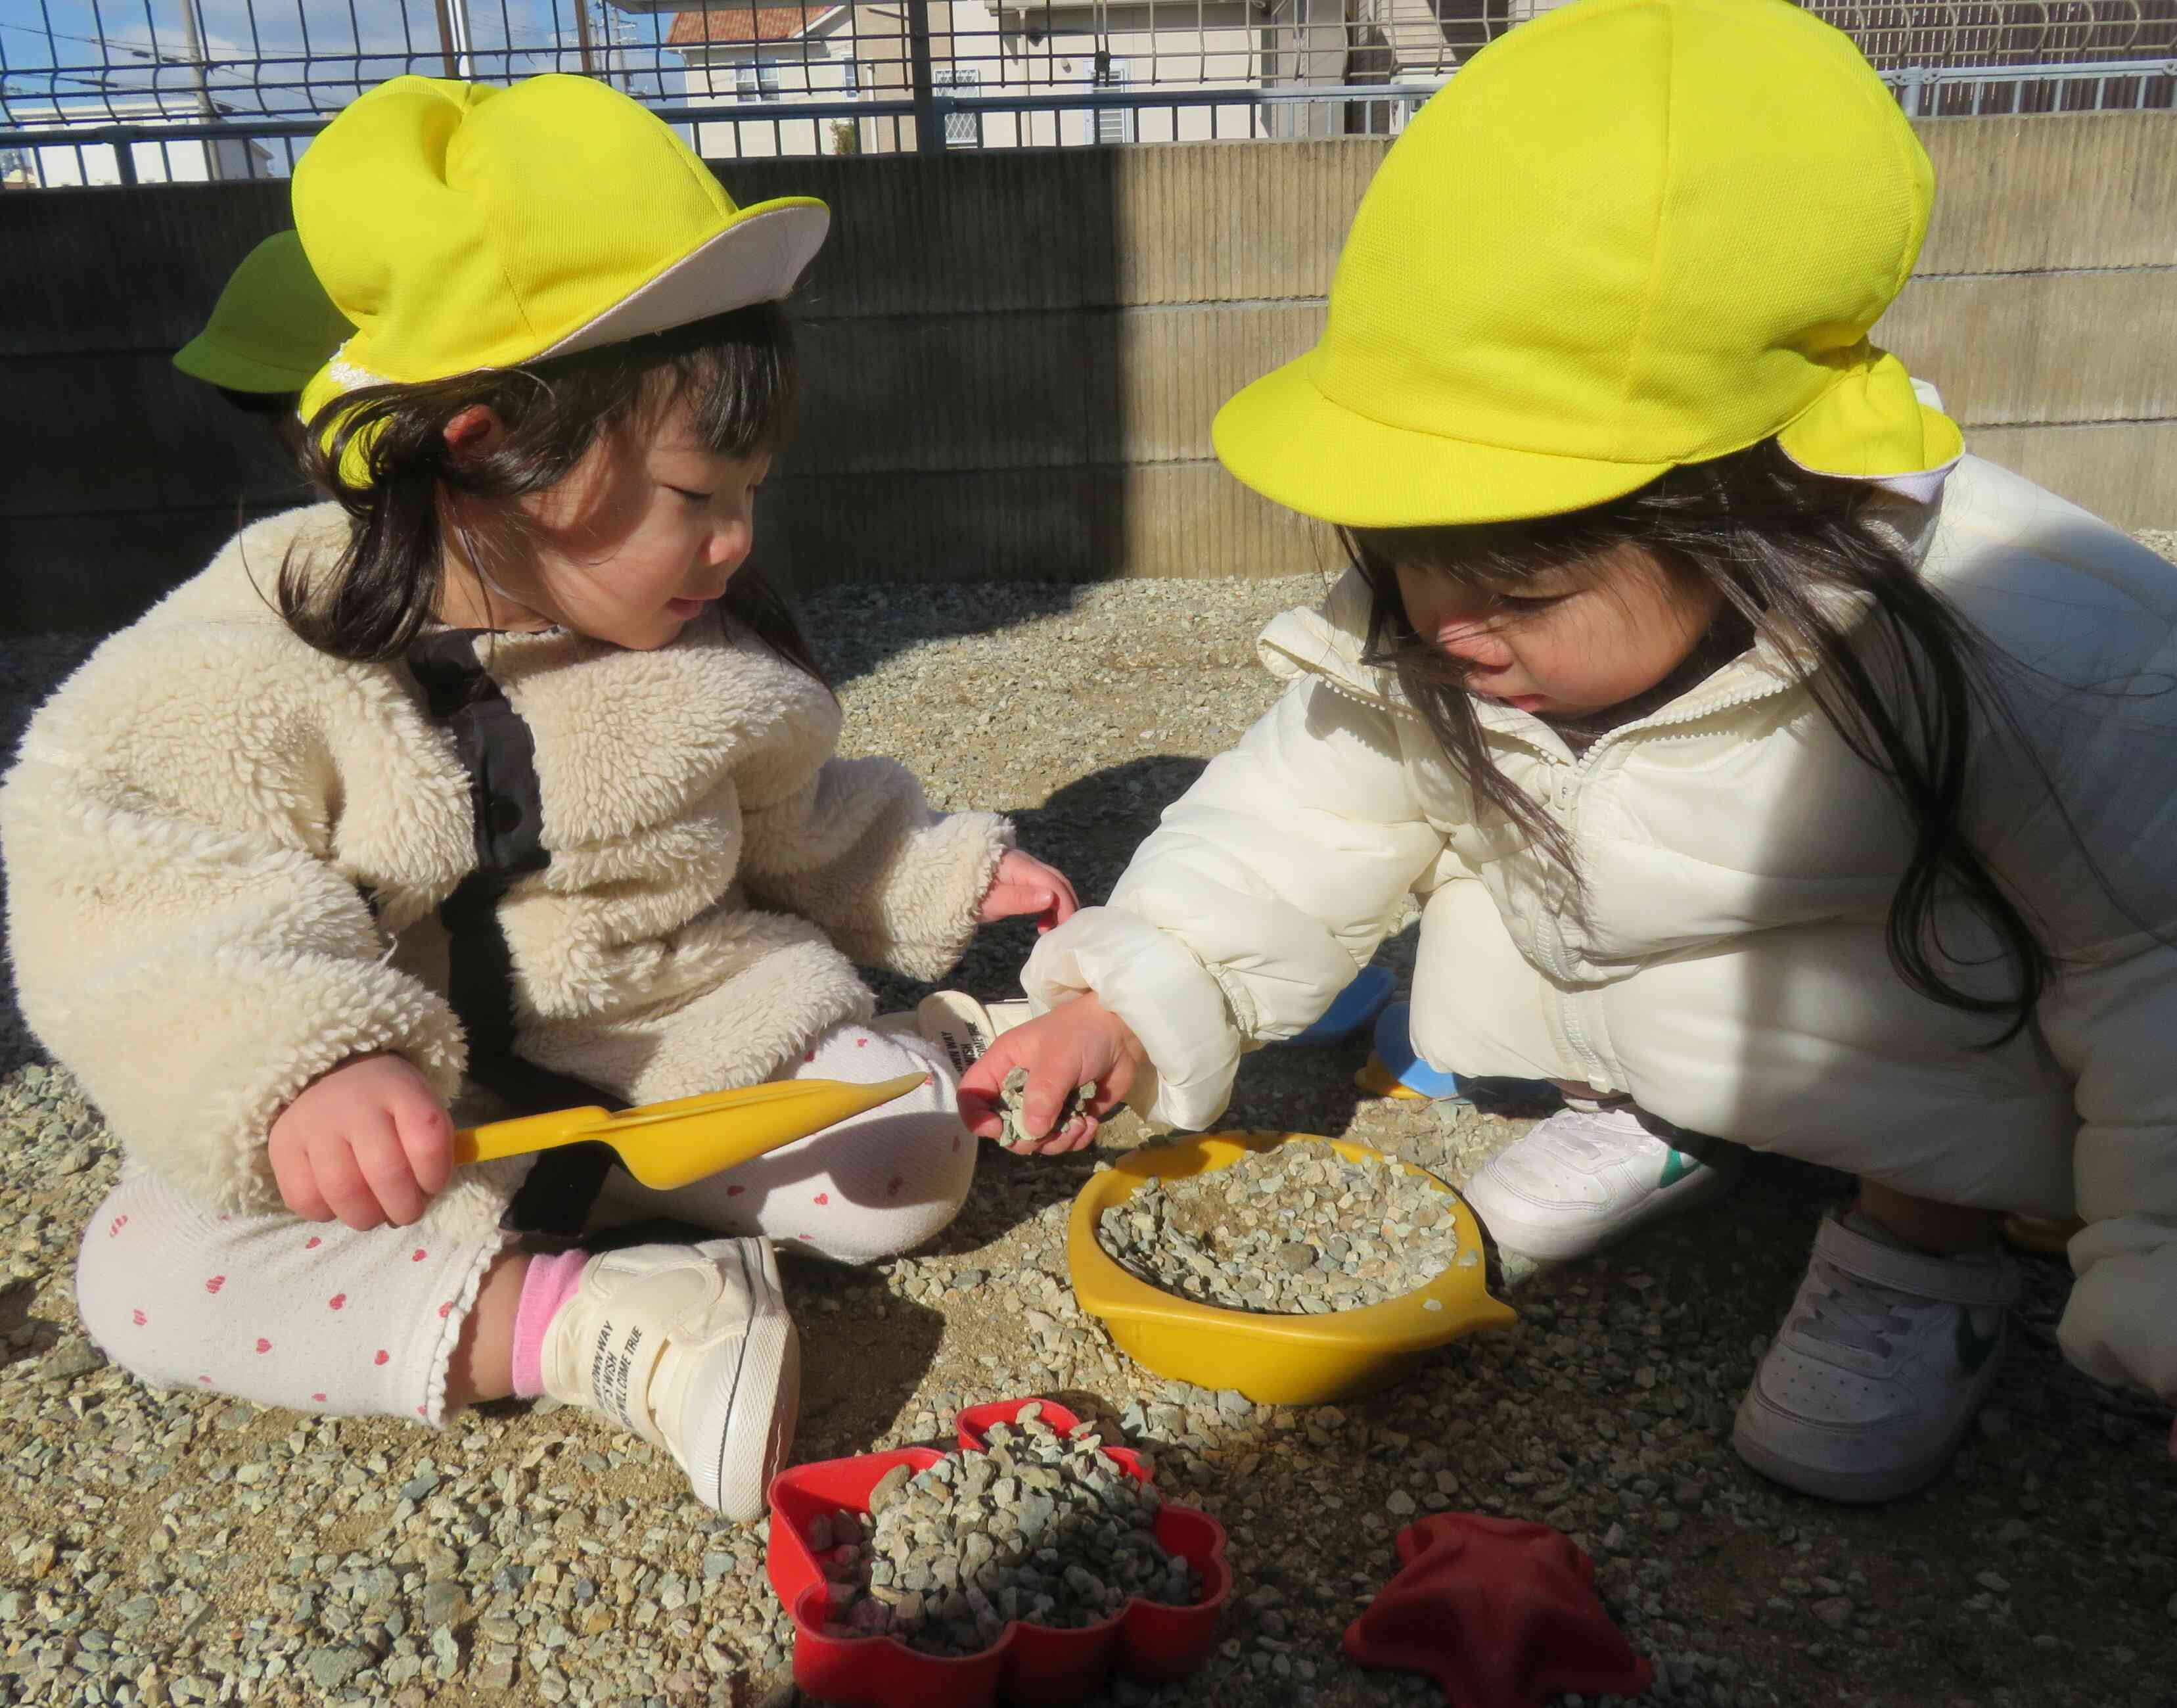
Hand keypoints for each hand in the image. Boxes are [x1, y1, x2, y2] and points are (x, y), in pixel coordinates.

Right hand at [268, 1052, 454, 1230]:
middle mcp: (354, 1104)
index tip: (432, 1186)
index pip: (427, 1140)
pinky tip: (338, 1204)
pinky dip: (326, 1214)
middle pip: (385, 1171)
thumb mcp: (418, 1106)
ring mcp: (314, 1124)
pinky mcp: (281, 1146)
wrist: (326, 1075)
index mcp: (399, 1090)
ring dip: (367, 1217)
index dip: (435, 1175)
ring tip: (375, 1214)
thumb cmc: (384, 1104)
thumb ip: (430, 1147)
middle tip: (406, 1213)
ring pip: (343, 1191)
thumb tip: (424, 1197)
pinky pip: (303, 1198)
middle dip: (404, 1207)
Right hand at [958, 995, 1146, 1154]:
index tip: (998, 1129)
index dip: (977, 1117)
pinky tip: (1089, 1122)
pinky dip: (1077, 1138)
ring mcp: (1046, 1104)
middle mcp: (1020, 1088)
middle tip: (1051, 1130)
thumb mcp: (1057, 1059)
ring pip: (1037, 1140)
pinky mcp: (1071, 1113)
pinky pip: (1064, 1140)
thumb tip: (1032, 1132)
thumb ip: (1042, 1095)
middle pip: (1006, 1128)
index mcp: (1004, 1065)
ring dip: (1058, 1140)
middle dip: (1027, 1138)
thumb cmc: (1081, 1034)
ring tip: (1079, 1123)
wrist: (1123, 1031)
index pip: (972, 1095)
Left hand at [977, 849, 1078, 933]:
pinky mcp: (1019, 874)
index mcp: (1020, 866)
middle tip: (1064, 931)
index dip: (1064, 904)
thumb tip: (1051, 897)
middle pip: (1057, 880)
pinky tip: (1041, 920)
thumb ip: (1021, 899)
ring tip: (1049, 929)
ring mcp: (1024, 866)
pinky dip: (1048, 903)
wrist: (947, 882)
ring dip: (1057, 905)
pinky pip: (1042, 885)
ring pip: (1052, 883)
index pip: (1053, 882)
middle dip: (1066, 905)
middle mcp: (1027, 861)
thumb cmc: (968, 894)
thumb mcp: (993, 901)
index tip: (1067, 928)